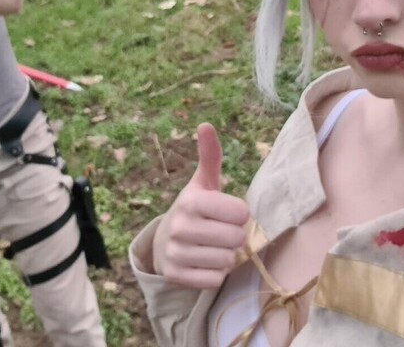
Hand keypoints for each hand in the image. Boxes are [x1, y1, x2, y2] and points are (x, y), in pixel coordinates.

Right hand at [153, 123, 249, 288]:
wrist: (162, 242)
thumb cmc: (194, 210)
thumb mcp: (202, 183)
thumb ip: (210, 156)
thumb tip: (206, 125)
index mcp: (191, 201)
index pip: (241, 213)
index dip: (239, 214)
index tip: (226, 213)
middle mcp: (180, 227)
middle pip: (237, 238)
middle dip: (234, 236)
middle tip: (219, 231)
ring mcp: (175, 253)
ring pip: (228, 260)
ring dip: (225, 256)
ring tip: (211, 247)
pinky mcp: (176, 276)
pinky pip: (215, 279)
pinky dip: (215, 273)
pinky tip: (203, 262)